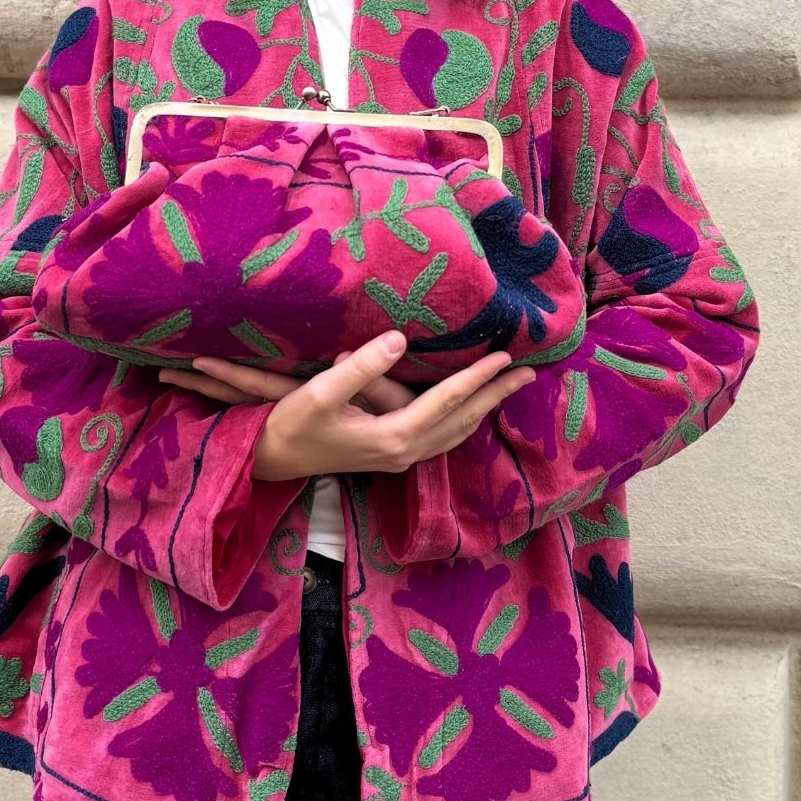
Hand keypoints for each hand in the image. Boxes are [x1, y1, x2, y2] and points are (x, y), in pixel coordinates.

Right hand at [158, 331, 535, 480]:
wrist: (269, 460)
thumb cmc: (290, 424)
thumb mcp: (319, 392)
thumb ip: (361, 367)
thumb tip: (399, 339)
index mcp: (393, 436)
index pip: (446, 401)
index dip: (477, 377)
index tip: (507, 356)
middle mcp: (404, 451)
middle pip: (462, 420)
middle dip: (495, 395)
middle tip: (530, 372)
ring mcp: (399, 457)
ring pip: (454, 432)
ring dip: (482, 408)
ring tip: (508, 387)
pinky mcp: (390, 455)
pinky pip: (441, 436)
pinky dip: (462, 419)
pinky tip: (467, 409)